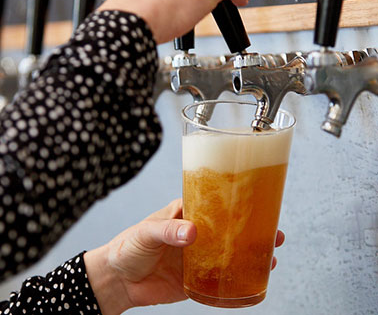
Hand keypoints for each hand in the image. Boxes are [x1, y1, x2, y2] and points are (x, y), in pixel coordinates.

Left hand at [84, 199, 283, 313]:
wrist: (117, 280)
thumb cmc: (128, 247)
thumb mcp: (145, 233)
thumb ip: (167, 231)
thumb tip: (192, 233)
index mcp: (186, 214)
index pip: (215, 203)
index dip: (236, 201)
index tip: (257, 201)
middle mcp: (196, 232)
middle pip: (230, 228)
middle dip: (252, 229)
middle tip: (275, 232)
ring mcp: (198, 255)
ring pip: (230, 252)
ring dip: (250, 253)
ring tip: (272, 255)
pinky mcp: (195, 278)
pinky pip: (220, 277)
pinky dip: (237, 278)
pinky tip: (252, 279)